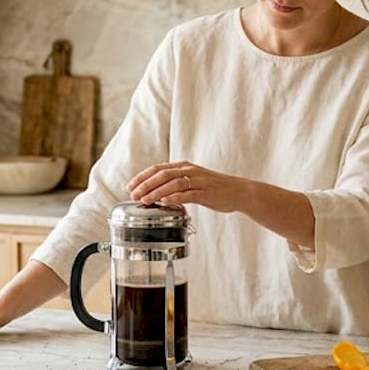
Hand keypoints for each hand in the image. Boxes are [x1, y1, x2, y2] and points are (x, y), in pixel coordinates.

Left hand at [127, 161, 244, 212]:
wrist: (238, 191)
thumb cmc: (214, 188)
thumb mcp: (193, 180)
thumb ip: (176, 183)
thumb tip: (156, 192)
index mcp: (184, 167)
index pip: (158, 168)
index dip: (142, 177)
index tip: (130, 186)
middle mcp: (190, 171)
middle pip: (162, 174)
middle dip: (145, 184)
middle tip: (133, 194)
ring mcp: (198, 181)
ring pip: (173, 183)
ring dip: (156, 192)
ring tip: (145, 200)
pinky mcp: (206, 193)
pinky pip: (188, 194)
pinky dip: (175, 197)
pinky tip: (165, 202)